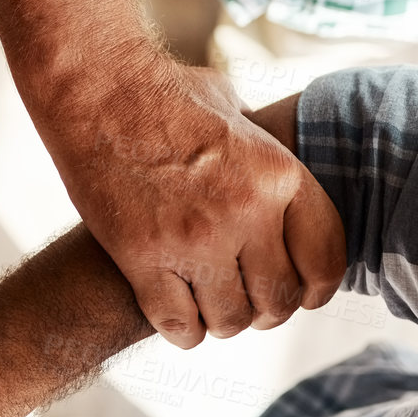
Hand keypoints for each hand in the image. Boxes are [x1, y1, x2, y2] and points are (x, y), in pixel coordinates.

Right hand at [44, 54, 346, 345]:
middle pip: (278, 299)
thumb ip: (262, 152)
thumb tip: (274, 179)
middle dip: (265, 308)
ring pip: (231, 321)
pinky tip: (176, 311)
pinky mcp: (141, 257)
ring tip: (208, 300)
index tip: (300, 290)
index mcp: (277, 175)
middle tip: (244, 295)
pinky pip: (179, 325)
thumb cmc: (163, 91)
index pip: (325, 261)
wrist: (92, 87)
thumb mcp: (235, 111)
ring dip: (222, 318)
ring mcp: (192, 239)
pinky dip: (182, 329)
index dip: (316, 287)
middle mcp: (243, 212)